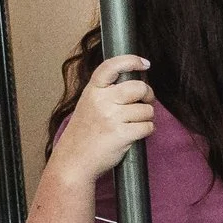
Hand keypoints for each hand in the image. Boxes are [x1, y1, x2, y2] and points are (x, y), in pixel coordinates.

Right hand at [49, 55, 154, 189]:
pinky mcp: (121, 134)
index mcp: (92, 91)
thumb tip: (136, 85)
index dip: (131, 61)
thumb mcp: (88, 105)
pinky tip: (134, 135)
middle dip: (148, 95)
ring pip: (147, 109)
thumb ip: (106, 93)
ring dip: (146, 118)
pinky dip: (146, 131)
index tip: (144, 63)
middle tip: (144, 102)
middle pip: (139, 87)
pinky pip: (148, 127)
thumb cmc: (85, 134)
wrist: (74, 161)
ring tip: (132, 125)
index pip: (111, 67)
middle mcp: (101, 101)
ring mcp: (111, 117)